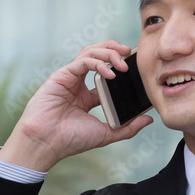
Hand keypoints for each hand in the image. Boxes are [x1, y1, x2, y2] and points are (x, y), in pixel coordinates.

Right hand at [0, 40, 153, 170]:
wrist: (46, 144)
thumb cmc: (70, 140)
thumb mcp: (106, 134)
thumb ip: (128, 127)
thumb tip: (148, 119)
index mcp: (87, 95)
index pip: (106, 72)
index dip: (121, 65)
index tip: (136, 66)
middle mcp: (78, 83)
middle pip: (97, 55)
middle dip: (115, 50)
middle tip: (131, 53)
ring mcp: (69, 78)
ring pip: (90, 52)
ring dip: (108, 52)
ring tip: (123, 61)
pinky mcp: (61, 75)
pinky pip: (82, 61)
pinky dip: (98, 62)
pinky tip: (110, 73)